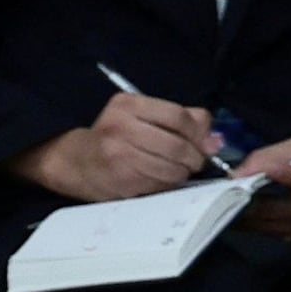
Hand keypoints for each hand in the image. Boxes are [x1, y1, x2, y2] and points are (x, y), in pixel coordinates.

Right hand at [6, 89, 223, 204]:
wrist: (75, 161)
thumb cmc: (117, 135)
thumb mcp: (144, 114)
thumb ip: (184, 120)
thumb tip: (215, 142)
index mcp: (128, 105)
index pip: (179, 117)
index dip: (198, 133)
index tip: (202, 142)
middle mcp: (120, 128)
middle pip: (178, 146)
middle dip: (195, 158)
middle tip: (194, 162)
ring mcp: (118, 157)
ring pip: (171, 170)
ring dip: (182, 173)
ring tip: (176, 170)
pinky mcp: (119, 181)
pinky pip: (159, 186)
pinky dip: (167, 185)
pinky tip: (159, 178)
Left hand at [228, 137, 290, 240]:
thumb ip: (274, 155)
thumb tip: (240, 171)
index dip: (280, 174)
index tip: (253, 172)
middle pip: (265, 209)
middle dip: (236, 199)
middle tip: (215, 188)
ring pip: (256, 224)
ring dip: (236, 211)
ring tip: (219, 198)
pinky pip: (260, 229)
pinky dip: (246, 219)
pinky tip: (236, 208)